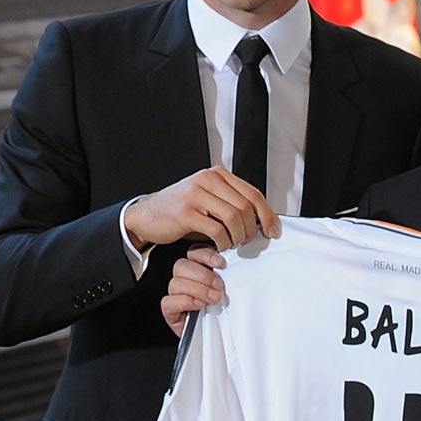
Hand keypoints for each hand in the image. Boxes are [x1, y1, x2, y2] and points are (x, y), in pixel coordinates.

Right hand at [123, 167, 277, 254]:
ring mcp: (195, 194)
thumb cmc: (181, 210)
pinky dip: (223, 242)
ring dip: (238, 236)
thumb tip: (262, 219)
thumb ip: (231, 203)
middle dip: (251, 229)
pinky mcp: (185, 212)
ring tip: (233, 244)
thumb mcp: (209, 200)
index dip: (267, 214)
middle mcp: (207, 179)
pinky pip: (216, 230)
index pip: (253, 193)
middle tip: (247, 241)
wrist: (147, 215)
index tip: (273, 230)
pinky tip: (220, 246)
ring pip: (233, 217)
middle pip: (245, 206)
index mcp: (216, 174)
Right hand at [161, 245, 228, 339]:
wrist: (218, 339)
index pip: (194, 252)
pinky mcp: (170, 311)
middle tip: (219, 287)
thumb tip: (234, 267)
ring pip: (176, 282)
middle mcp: (184, 280)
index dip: (206, 255)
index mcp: (198, 270)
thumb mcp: (228, 292)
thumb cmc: (224, 314)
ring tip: (213, 299)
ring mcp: (175, 295)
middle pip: (181, 265)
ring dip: (198, 289)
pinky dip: (185, 302)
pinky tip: (199, 306)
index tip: (222, 264)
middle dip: (203, 275)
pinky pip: (169, 301)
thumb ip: (226, 278)